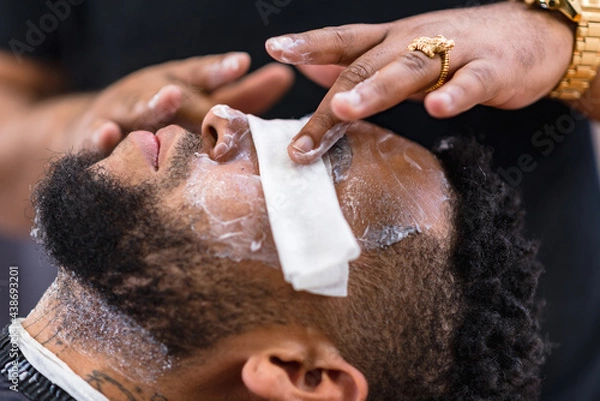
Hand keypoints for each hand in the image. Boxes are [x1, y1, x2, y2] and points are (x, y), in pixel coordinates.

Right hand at [66, 52, 293, 152]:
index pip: (201, 76)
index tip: (242, 62)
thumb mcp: (200, 101)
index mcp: (179, 84)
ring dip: (153, 103)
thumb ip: (240, 95)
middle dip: (194, 90)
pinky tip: (107, 134)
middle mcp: (152, 91)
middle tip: (212, 84)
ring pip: (138, 108)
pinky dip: (100, 137)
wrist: (100, 128)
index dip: (219, 70)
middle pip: (173, 92)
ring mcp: (123, 111)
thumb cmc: (164, 115)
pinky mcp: (95, 134)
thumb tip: (285, 77)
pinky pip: (96, 138)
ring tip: (169, 97)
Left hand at [265, 2, 573, 162]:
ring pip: (409, 68)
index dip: (309, 43)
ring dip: (375, 90)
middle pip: (366, 66)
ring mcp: (453, 52)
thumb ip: (358, 61)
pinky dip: (455, 94)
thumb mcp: (401, 52)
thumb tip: (309, 69)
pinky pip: (471, 81)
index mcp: (391, 40)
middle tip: (301, 137)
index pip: (343, 41)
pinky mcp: (491, 68)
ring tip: (344, 108)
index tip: (274, 47)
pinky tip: (438, 109)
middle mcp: (415, 41)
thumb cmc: (458, 47)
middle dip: (330, 99)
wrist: (533, 34)